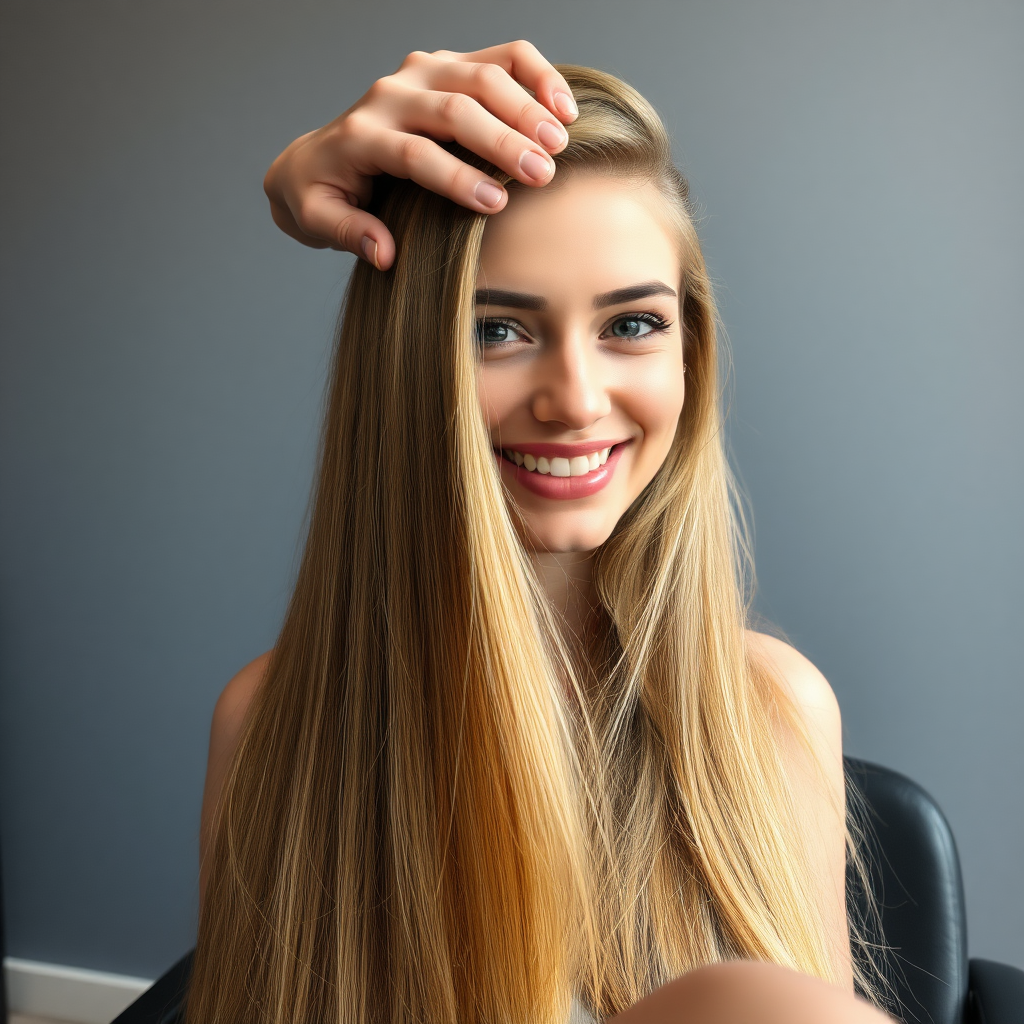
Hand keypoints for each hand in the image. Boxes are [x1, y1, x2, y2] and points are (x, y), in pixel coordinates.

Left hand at [262, 41, 578, 269]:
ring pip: (482, 74)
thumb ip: (347, 233)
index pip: (414, 152)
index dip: (456, 178)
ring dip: (526, 106)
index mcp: (360, 136)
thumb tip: (384, 253)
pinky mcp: (448, 64)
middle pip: (454, 108)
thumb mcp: (316, 220)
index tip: (496, 205)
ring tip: (560, 142)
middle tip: (542, 174)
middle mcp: (391, 95)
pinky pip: (501, 57)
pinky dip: (537, 74)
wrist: (314, 156)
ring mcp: (422, 72)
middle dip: (502, 141)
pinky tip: (564, 107)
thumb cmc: (324, 194)